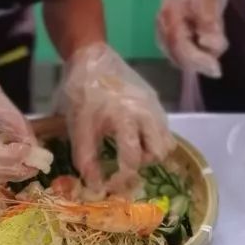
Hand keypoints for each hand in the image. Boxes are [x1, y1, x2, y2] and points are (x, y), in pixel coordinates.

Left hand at [55, 43, 170, 188]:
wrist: (91, 57)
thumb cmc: (81, 92)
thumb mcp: (78, 126)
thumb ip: (86, 158)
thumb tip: (95, 187)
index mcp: (126, 118)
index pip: (133, 159)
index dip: (122, 178)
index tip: (109, 185)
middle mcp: (147, 113)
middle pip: (160, 152)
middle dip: (143, 164)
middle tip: (124, 163)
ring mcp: (154, 105)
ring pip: (167, 140)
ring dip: (151, 152)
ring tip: (130, 149)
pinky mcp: (155, 100)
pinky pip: (163, 127)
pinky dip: (153, 138)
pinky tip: (134, 135)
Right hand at [156, 0, 228, 77]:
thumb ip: (209, 23)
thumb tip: (212, 48)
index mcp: (173, 18)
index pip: (184, 49)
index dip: (200, 62)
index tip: (216, 69)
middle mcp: (164, 24)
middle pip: (177, 53)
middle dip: (196, 63)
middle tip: (214, 68)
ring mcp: (163, 24)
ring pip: (175, 50)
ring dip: (191, 58)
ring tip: (208, 61)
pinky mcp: (167, 23)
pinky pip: (175, 43)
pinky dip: (187, 51)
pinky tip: (198, 50)